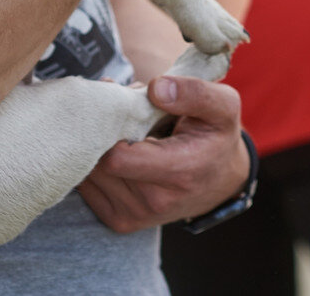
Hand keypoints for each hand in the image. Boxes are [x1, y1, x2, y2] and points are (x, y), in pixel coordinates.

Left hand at [77, 76, 248, 232]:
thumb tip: (156, 88)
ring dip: (97, 148)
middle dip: (101, 133)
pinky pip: (88, 188)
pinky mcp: (120, 221)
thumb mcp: (222, 106)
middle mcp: (155, 201)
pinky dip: (94, 166)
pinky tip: (116, 153)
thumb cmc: (216, 137)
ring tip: (122, 135)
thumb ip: (194, 92)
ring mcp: (135, 215)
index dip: (109, 126)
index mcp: (181, 171)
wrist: (219, 181)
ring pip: (89, 174)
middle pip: (99, 163)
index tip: (118, 105)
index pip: (118, 158)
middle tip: (117, 114)